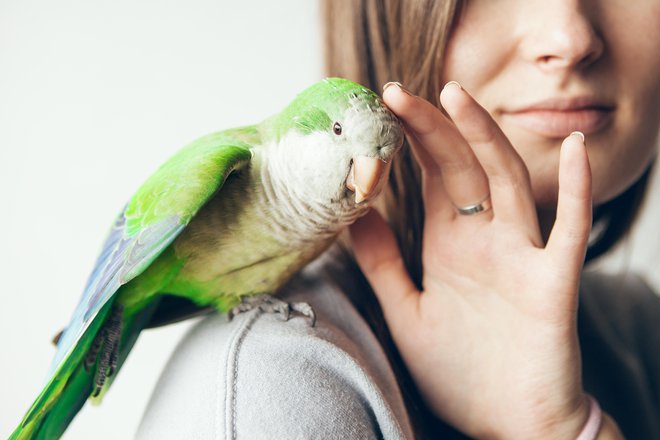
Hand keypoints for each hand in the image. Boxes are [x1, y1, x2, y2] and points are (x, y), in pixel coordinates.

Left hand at [349, 82, 593, 438]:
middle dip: (432, 129)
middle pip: (459, 169)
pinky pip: (570, 232)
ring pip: (506, 184)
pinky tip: (573, 150)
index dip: (408, 143)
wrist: (506, 425)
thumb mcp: (407, 312)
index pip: (429, 178)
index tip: (380, 111)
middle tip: (398, 92)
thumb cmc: (460, 371)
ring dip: (485, 139)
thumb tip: (354, 215)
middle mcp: (484, 241)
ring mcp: (521, 258)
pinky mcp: (553, 285)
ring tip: (457, 97)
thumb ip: (383, 264)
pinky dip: (576, 192)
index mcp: (449, 246)